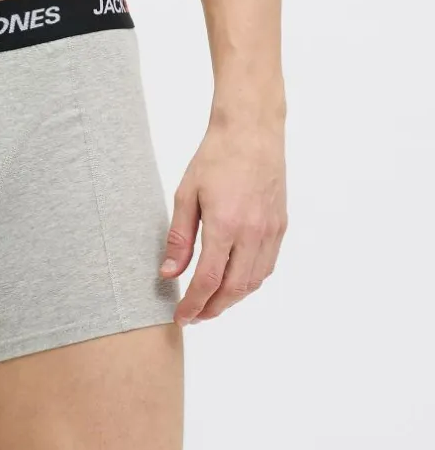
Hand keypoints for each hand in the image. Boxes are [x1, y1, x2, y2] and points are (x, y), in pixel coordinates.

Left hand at [160, 117, 286, 324]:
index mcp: (225, 225)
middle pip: (234, 289)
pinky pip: (267, 266)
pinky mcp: (281, 226)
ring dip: (232, 299)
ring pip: (253, 282)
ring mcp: (270, 232)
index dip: (194, 304)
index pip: (209, 280)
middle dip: (212, 309)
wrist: (252, 132)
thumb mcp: (186, 194)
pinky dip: (250, 281)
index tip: (181, 317)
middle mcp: (252, 234)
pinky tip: (234, 280)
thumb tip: (169, 274)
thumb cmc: (215, 157)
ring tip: (211, 302)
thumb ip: (179, 237)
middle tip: (194, 316)